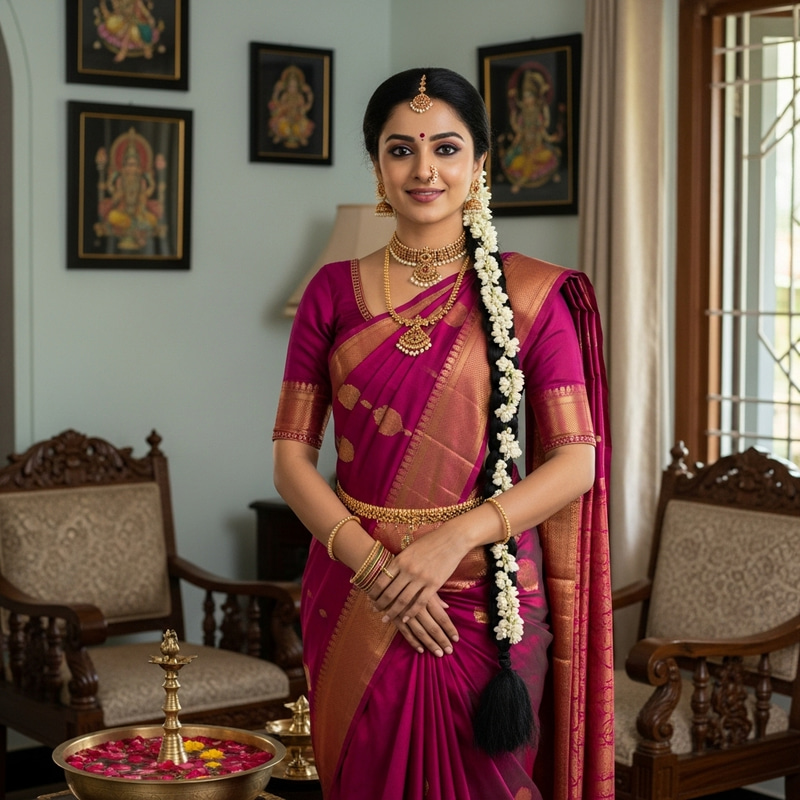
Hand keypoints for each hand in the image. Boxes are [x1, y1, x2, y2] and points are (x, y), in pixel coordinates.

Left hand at [367, 527, 465, 655]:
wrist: (452, 538)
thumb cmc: (430, 541)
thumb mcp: (410, 548)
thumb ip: (400, 561)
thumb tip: (388, 571)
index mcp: (400, 560)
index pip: (381, 580)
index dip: (374, 592)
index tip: (369, 599)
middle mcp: (408, 570)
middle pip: (389, 593)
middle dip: (380, 604)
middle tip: (374, 611)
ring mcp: (421, 578)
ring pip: (403, 600)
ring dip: (393, 612)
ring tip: (386, 618)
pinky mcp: (434, 584)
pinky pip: (420, 602)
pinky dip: (411, 612)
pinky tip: (405, 618)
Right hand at [368, 574, 456, 655]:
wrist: (381, 566)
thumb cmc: (408, 572)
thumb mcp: (423, 578)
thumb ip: (435, 596)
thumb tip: (446, 608)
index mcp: (427, 594)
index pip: (442, 616)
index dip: (449, 629)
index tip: (456, 639)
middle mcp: (416, 603)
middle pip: (432, 626)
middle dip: (441, 640)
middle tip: (449, 651)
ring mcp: (404, 611)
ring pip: (420, 631)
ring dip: (429, 644)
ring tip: (438, 653)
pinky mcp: (393, 614)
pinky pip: (404, 631)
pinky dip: (412, 641)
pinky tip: (420, 649)